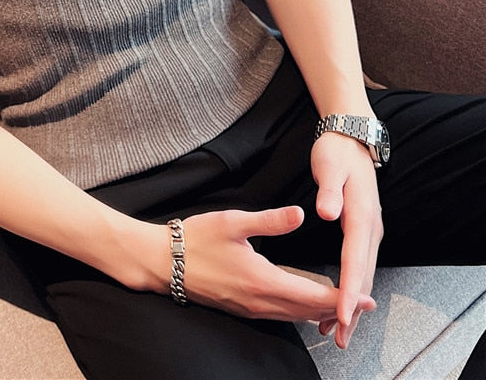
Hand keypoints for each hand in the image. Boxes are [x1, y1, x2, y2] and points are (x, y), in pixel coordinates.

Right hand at [178, 206, 374, 321]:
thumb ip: (270, 221)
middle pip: (308, 312)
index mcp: (262, 281)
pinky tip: (305, 303)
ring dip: (320, 311)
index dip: (343, 298)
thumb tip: (302, 214)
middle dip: (338, 308)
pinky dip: (299, 311)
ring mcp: (249, 308)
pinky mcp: (241, 307)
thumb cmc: (196, 239)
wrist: (163, 262)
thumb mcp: (233, 222)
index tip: (367, 298)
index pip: (313, 296)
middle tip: (364, 303)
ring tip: (342, 303)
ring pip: (294, 316)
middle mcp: (259, 302)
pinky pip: (279, 315)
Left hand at [312, 131, 383, 348]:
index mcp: (360, 215)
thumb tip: (327, 213)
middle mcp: (369, 228)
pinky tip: (340, 302)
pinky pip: (358, 265)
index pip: (354, 259)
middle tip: (339, 335)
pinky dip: (351, 287)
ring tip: (338, 330)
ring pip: (362, 274)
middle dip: (352, 308)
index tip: (340, 312)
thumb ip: (329, 190)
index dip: (348, 289)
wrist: (349, 139)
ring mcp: (368, 230)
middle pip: (363, 275)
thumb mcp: (330, 166)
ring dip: (352, 303)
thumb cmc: (336, 152)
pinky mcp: (361, 230)